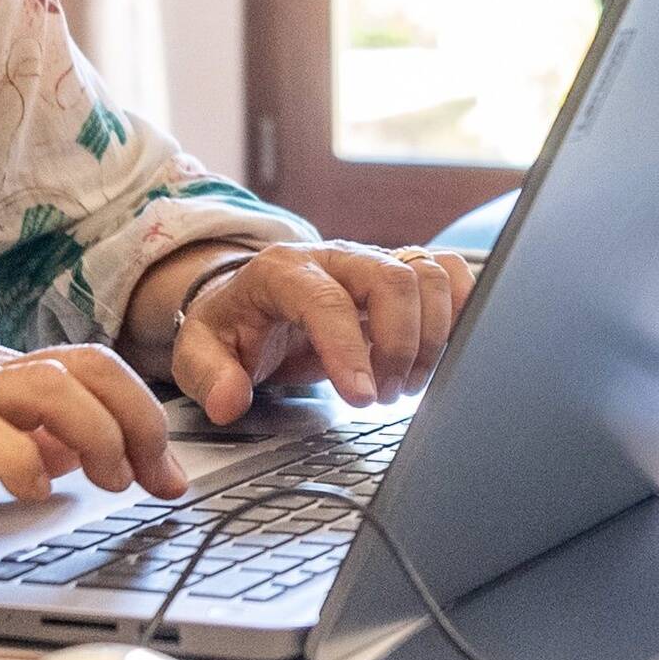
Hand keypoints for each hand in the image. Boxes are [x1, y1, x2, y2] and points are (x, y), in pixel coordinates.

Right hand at [0, 344, 186, 544]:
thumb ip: (15, 443)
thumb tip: (76, 455)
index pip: (92, 373)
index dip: (143, 417)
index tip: (170, 474)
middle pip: (88, 370)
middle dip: (139, 423)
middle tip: (160, 480)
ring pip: (51, 390)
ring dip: (97, 436)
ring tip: (109, 483)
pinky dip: (23, 462)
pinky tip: (36, 492)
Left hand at [169, 242, 476, 422]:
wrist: (251, 304)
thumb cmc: (233, 329)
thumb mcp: (199, 353)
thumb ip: (208, 376)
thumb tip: (228, 401)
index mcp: (282, 273)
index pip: (326, 301)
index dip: (349, 350)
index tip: (364, 399)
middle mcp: (334, 258)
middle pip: (391, 279)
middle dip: (400, 346)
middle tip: (386, 395)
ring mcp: (371, 262)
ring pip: (426, 274)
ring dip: (431, 336)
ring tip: (407, 382)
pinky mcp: (399, 273)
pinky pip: (446, 271)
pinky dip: (459, 306)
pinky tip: (442, 347)